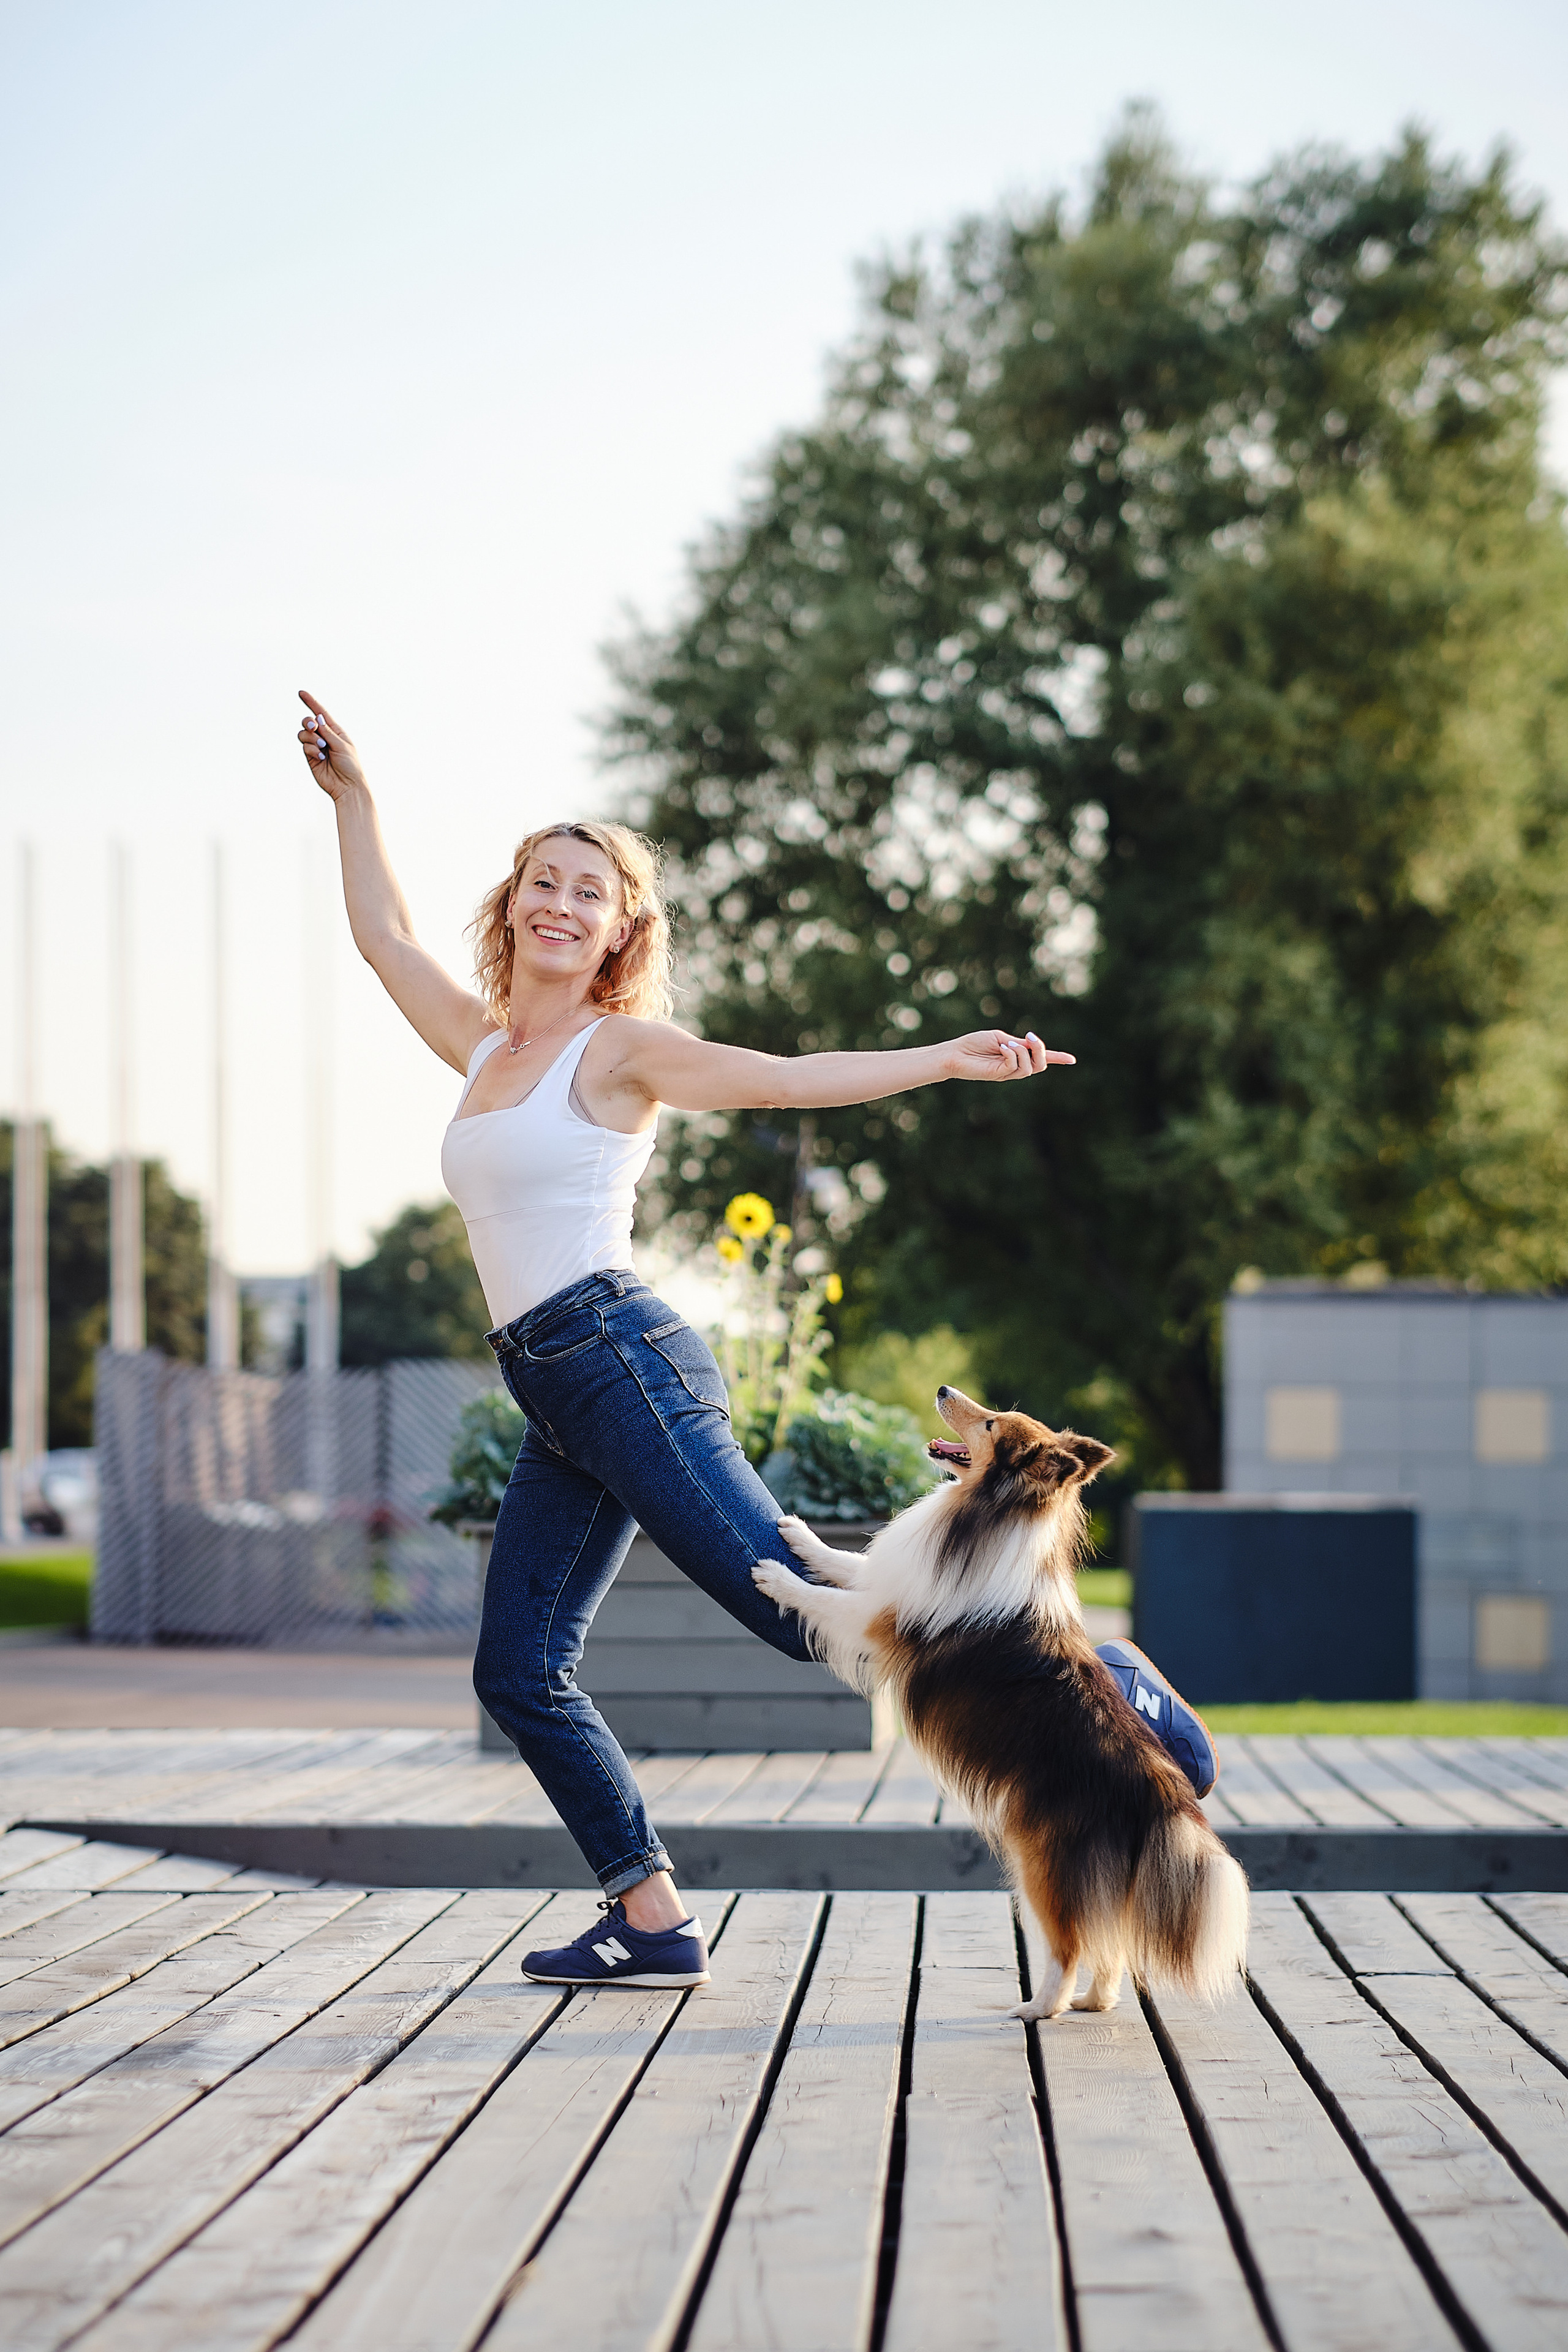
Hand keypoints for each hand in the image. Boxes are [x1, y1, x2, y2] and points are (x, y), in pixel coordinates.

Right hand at [297, 690, 367, 799]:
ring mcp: (317, 747)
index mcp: (336, 731)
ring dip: (311, 738)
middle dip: (308, 722)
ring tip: (322, 747)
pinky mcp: (311, 757)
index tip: (301, 693)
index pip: (321, 713)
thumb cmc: (351, 766)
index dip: (311, 703)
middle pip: (309, 722)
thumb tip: (318, 718)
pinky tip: (321, 758)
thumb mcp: (341, 745)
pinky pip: (305, 746)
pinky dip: (311, 749)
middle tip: (314, 728)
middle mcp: (325, 737)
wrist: (347, 786)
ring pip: (304, 734)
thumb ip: (328, 731)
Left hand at [945, 1029, 1073, 1082]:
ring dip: (1023, 1052)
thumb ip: (1018, 1044)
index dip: (1057, 1058)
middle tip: (1030, 1038)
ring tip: (1006, 1044)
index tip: (1072, 1060)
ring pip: (1030, 1068)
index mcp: (1016, 1056)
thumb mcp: (1001, 1038)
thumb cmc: (974, 1044)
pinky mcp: (999, 1076)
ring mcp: (1007, 1073)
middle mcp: (1014, 1067)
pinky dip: (1012, 1055)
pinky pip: (1015, 1066)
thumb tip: (1032, 1047)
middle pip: (1040, 1065)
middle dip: (1041, 1050)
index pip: (1039, 1059)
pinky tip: (1001, 1048)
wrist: (955, 1053)